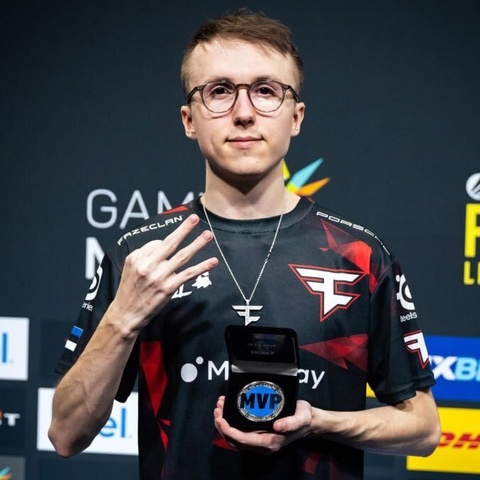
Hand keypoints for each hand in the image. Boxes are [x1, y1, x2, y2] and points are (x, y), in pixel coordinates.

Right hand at [108, 214, 217, 332]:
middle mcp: (148, 265)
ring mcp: (159, 276)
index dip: (166, 244)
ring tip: (208, 235)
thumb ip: (145, 255)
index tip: (173, 245)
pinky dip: (202, 267)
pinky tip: (212, 261)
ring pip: (182, 256)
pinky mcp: (168, 288)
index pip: (157, 243)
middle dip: (184, 229)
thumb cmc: (130, 290)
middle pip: (170, 243)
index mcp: (138, 257)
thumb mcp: (130, 267)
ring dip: (197, 244)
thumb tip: (162, 245)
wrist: (126, 314)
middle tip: (195, 218)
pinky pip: (188, 274)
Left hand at [213, 396, 313, 453]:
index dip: (228, 430)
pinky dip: (231, 423)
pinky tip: (229, 410)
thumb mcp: (301, 417)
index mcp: (270, 442)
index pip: (243, 440)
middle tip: (217, 408)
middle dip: (222, 426)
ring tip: (220, 407)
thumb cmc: (304, 418)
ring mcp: (260, 440)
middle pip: (235, 441)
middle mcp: (263, 445)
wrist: (310, 422)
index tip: (220, 418)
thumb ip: (291, 422)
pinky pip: (241, 433)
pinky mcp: (259, 434)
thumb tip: (277, 426)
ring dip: (225, 424)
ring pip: (236, 438)